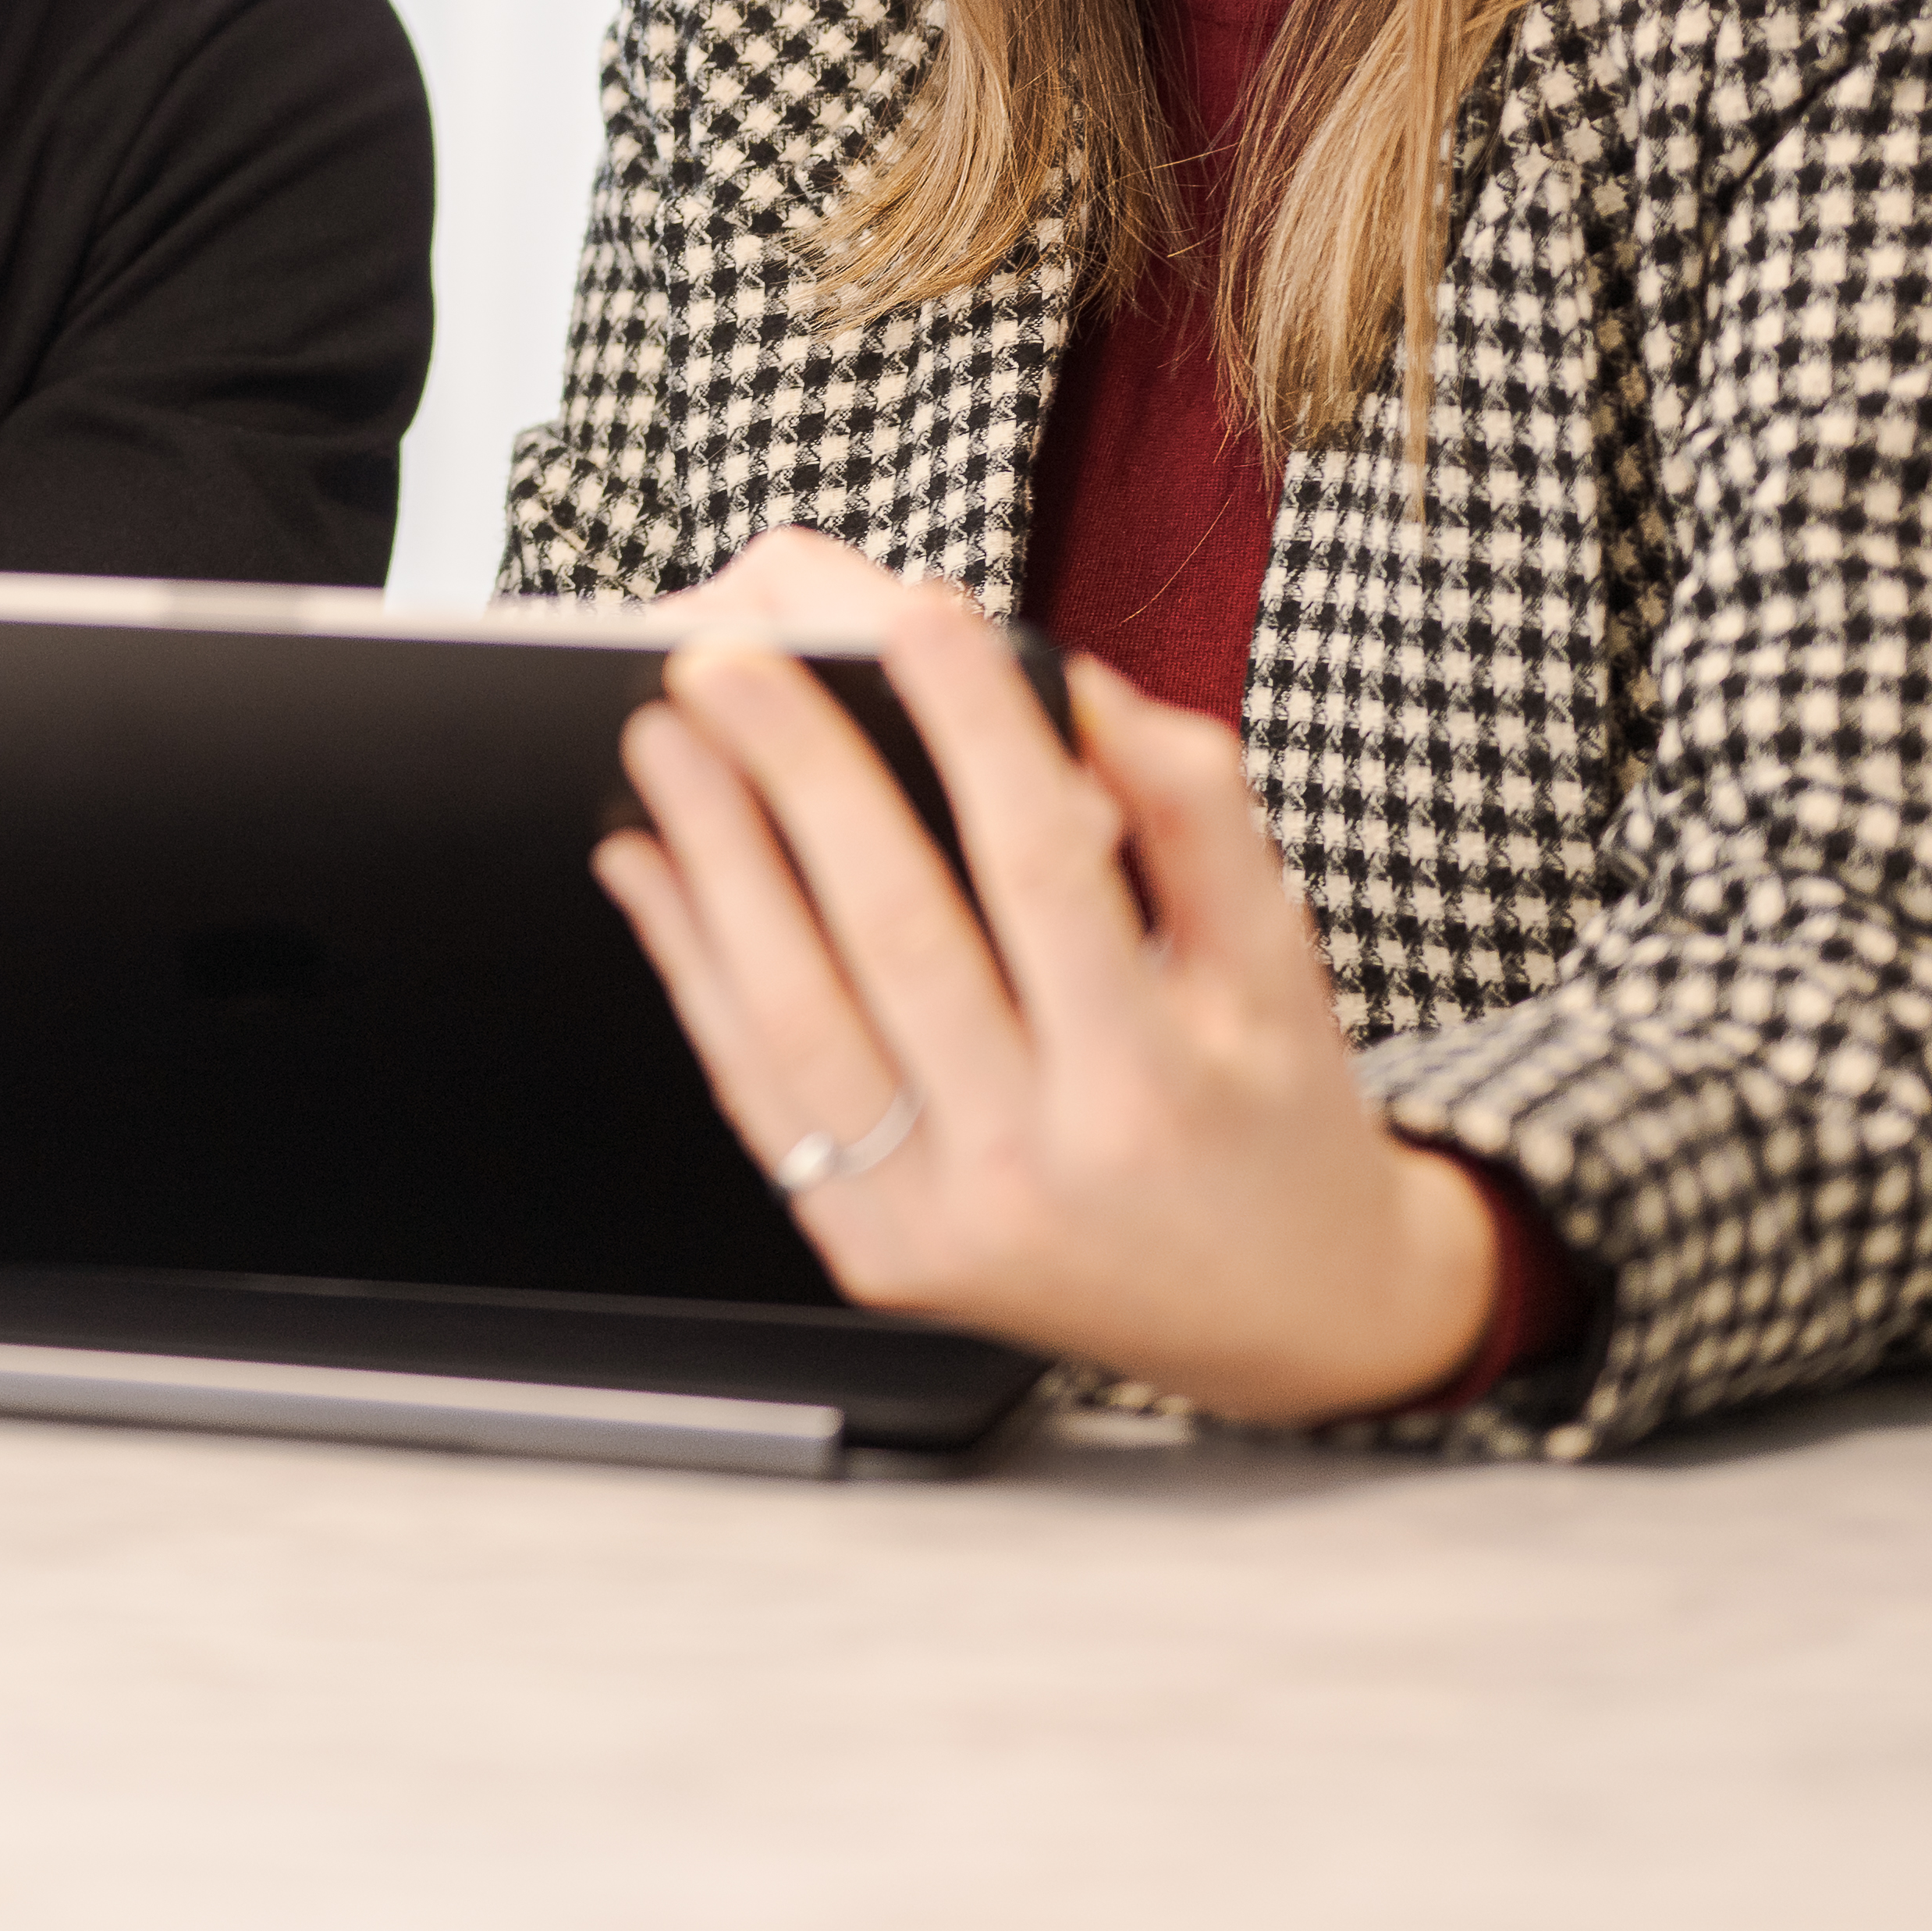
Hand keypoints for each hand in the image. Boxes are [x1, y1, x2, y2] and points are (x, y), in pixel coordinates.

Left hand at [591, 531, 1500, 1423]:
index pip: (1048, 873)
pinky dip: (692, 970)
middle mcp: (1041, 1165)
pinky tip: (650, 867)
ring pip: (799, 1018)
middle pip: (900, 937)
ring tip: (664, 738)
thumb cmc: (1268, 1108)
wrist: (1278, 1316)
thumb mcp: (1281, 965)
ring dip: (715, 864)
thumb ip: (1199, 819)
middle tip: (726, 659)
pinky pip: (759, 1092)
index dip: (979, 733)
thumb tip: (1085, 694)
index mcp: (1158, 1082)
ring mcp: (940, 1223)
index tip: (916, 614)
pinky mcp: (867, 1252)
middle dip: (802, 779)